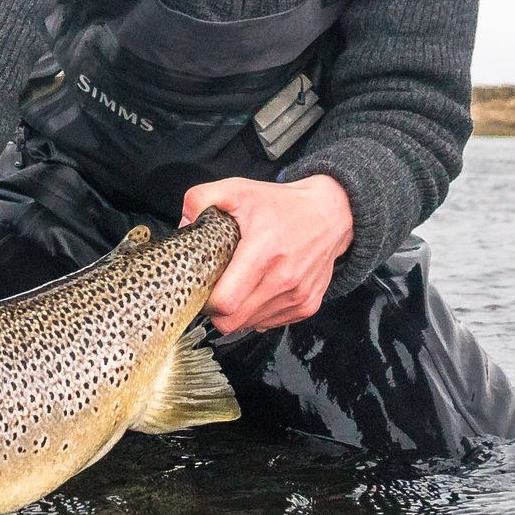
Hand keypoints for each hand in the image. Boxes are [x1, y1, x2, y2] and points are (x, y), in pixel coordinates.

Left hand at [180, 175, 352, 333]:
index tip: (202, 287)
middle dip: (217, 311)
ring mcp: (297, 296)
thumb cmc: (282, 205)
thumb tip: (183, 223)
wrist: (331, 213)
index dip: (206, 301)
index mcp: (263, 253)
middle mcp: (283, 279)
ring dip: (239, 312)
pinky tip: (259, 289)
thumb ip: (201, 198)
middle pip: (233, 322)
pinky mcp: (307, 305)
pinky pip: (270, 323)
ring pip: (250, 324)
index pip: (225, 303)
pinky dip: (258, 312)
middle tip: (216, 289)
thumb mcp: (238, 189)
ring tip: (240, 284)